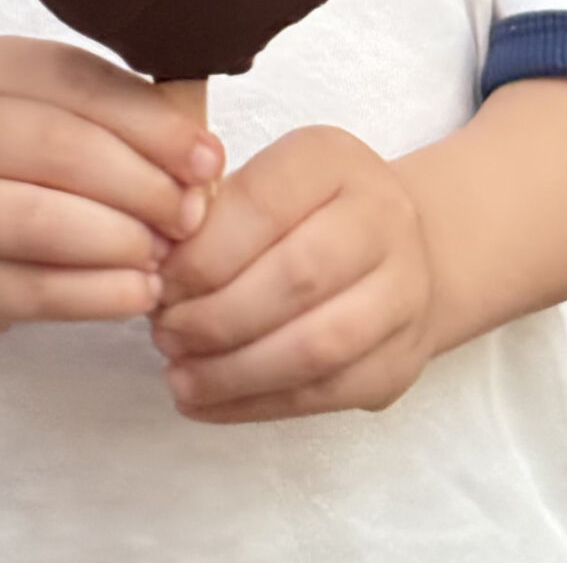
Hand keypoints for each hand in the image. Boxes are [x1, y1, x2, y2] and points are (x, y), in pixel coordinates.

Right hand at [0, 36, 224, 336]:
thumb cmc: (8, 155)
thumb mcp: (51, 106)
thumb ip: (119, 113)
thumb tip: (203, 152)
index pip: (81, 86)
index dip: (154, 125)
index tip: (210, 159)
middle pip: (63, 152)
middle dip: (144, 187)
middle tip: (192, 215)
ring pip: (44, 223)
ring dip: (122, 242)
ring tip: (165, 252)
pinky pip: (34, 290)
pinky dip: (98, 295)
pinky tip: (137, 292)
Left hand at [149, 124, 438, 421]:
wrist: (409, 247)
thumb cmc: (309, 210)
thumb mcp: (267, 179)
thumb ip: (217, 210)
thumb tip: (156, 262)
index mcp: (334, 161)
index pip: (266, 203)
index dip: (204, 251)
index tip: (158, 280)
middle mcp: (382, 221)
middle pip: (296, 278)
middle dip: (216, 315)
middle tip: (164, 332)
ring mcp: (402, 294)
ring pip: (316, 347)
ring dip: (234, 371)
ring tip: (179, 374)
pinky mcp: (399, 362)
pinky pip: (325, 395)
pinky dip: (255, 405)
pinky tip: (206, 402)